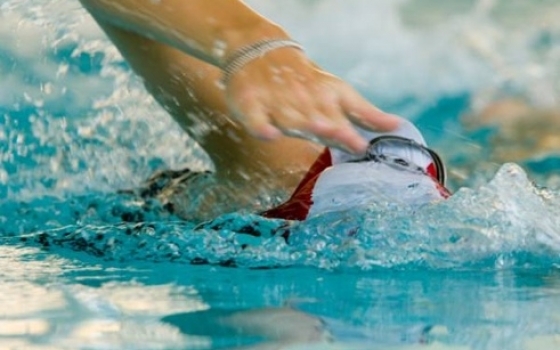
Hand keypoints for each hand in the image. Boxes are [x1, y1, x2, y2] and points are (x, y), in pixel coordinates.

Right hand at [224, 47, 399, 152]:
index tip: (368, 147)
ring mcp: (278, 102)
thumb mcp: (339, 93)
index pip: (348, 111)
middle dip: (338, 130)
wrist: (263, 51)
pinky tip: (269, 134)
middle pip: (323, 119)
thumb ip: (365, 113)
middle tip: (354, 143)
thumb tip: (397, 126)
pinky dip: (262, 126)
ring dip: (307, 125)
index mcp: (330, 95)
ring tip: (321, 131)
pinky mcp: (252, 105)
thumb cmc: (307, 82)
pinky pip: (256, 119)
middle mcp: (306, 99)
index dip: (358, 131)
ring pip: (293, 119)